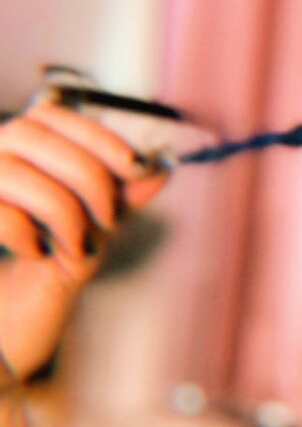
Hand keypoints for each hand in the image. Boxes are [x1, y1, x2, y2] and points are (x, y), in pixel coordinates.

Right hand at [0, 100, 172, 389]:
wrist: (8, 313)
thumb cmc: (50, 260)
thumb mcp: (91, 224)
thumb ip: (120, 195)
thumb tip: (161, 168)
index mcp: (18, 142)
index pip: (53, 114)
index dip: (96, 136)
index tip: (135, 167)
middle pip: (35, 135)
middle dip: (87, 178)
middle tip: (107, 220)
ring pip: (15, 173)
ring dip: (61, 212)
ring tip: (73, 243)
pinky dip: (26, 235)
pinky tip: (33, 252)